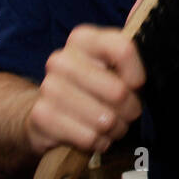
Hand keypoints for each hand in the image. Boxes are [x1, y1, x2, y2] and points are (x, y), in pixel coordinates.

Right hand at [27, 25, 145, 155]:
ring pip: (105, 119)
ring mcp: (48, 87)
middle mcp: (61, 59)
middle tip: (125, 112)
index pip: (123, 50)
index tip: (136, 85)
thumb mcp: (114, 69)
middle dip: (130, 109)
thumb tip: (134, 36)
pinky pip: (89, 138)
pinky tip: (94, 135)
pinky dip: (98, 142)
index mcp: (82, 39)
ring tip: (110, 125)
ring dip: (115, 129)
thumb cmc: (94, 89)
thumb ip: (128, 60)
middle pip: (118, 91)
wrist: (49, 113)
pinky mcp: (41, 116)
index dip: (137, 75)